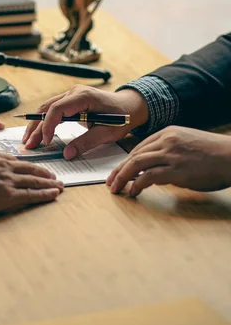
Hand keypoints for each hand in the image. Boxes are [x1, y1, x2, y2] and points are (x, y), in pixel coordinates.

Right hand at [0, 149, 63, 218]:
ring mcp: (7, 180)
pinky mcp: (7, 196)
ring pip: (34, 181)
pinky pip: (31, 194)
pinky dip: (45, 194)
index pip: (18, 160)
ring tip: (60, 185)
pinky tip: (54, 194)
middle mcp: (4, 166)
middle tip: (55, 176)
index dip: (30, 165)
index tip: (37, 168)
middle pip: (31, 169)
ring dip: (50, 183)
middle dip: (45, 173)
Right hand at [23, 85, 148, 159]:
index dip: (48, 125)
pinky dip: (44, 121)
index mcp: (84, 96)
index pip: (57, 108)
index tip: (45, 141)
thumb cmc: (121, 118)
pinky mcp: (71, 100)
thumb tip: (67, 154)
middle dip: (36, 126)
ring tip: (28, 139)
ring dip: (37, 124)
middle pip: (48, 108)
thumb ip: (86, 142)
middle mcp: (74, 92)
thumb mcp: (106, 133)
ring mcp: (71, 94)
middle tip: (28, 144)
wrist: (130, 106)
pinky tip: (37, 132)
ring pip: (47, 108)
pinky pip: (53, 109)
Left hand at [107, 126, 230, 197]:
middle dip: (119, 170)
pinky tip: (133, 192)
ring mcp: (171, 154)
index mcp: (168, 133)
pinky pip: (149, 176)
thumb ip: (170, 152)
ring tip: (116, 189)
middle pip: (134, 154)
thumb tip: (154, 169)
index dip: (126, 161)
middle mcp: (167, 140)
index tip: (118, 171)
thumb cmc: (214, 154)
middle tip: (110, 182)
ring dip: (123, 177)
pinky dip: (137, 185)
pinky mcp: (177, 170)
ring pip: (137, 164)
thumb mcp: (188, 144)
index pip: (139, 147)